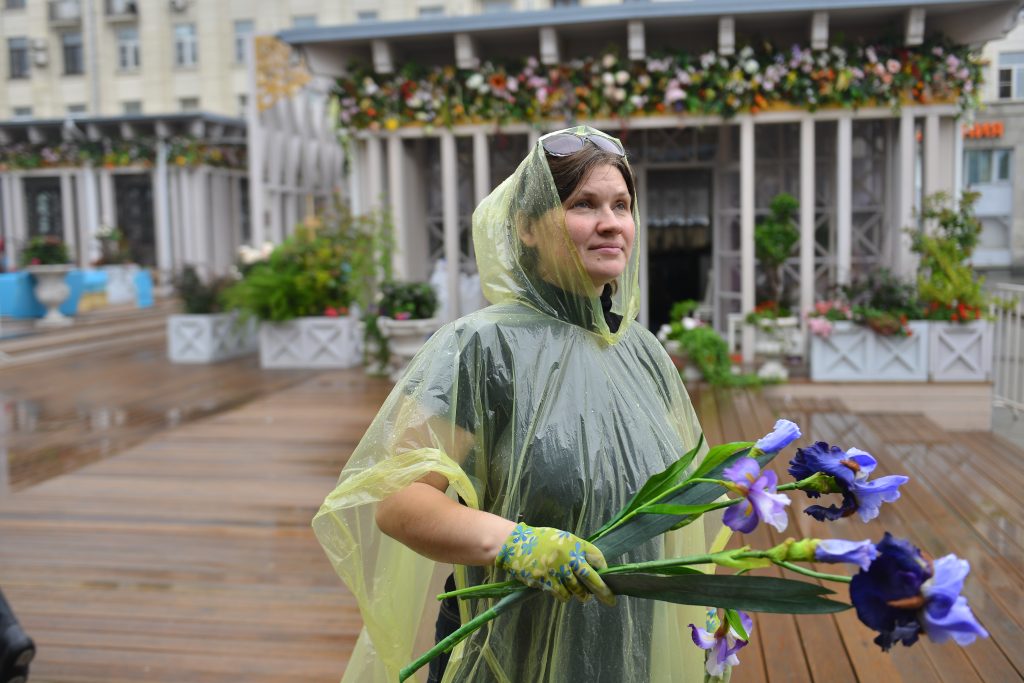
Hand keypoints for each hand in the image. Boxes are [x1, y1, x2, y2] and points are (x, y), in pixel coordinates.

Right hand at [494, 523, 615, 605]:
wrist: (515, 545)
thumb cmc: (541, 541)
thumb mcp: (562, 539)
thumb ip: (577, 551)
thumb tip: (594, 568)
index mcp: (573, 543)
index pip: (596, 556)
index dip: (603, 567)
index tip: (605, 575)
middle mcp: (568, 556)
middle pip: (591, 578)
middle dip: (603, 591)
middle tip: (611, 601)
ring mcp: (557, 570)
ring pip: (577, 590)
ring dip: (582, 595)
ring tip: (583, 596)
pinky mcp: (547, 581)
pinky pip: (562, 594)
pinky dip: (566, 596)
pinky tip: (564, 592)